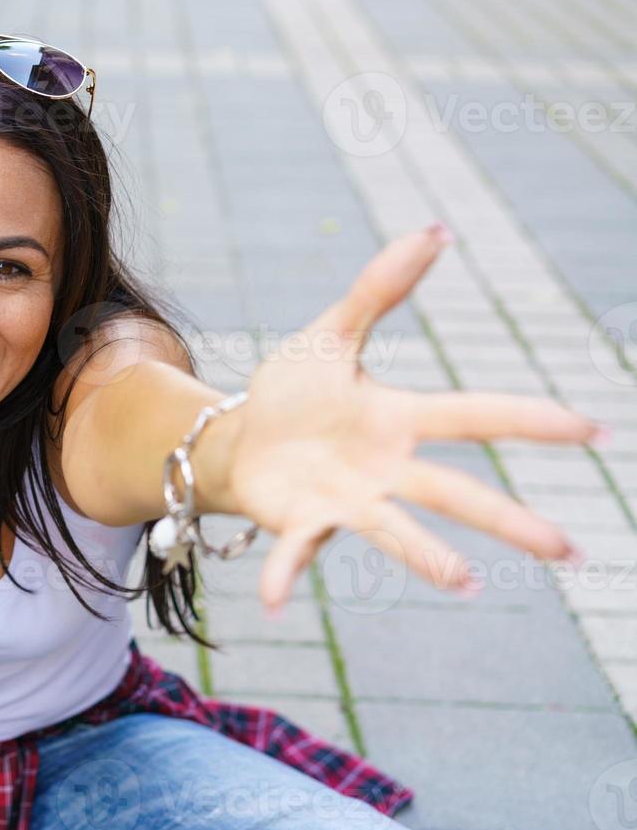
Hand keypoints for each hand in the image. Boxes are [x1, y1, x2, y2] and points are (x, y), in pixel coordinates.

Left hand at [217, 223, 602, 613]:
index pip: (473, 416)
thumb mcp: (332, 334)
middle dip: (508, 519)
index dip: (530, 420)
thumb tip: (435, 230)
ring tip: (463, 582)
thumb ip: (380, 289)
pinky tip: (269, 599)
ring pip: (394, 532)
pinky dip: (282, 574)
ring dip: (427, 558)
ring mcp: (344, 502)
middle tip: (568, 550)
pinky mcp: (300, 524)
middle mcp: (383, 469)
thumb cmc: (295, 391)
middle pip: (453, 492)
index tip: (592, 430)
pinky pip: (293, 552)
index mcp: (397, 419)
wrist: (238, 436)